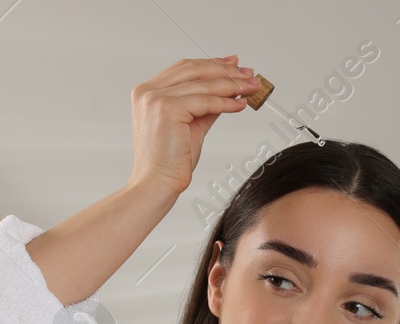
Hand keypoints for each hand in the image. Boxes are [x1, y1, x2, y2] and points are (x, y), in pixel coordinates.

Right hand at [128, 55, 257, 194]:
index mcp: (148, 92)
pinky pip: (205, 101)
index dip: (212, 64)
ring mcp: (155, 99)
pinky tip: (240, 104)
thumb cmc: (171, 161)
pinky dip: (226, 102)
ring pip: (203, 85)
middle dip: (225, 71)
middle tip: (248, 74)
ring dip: (231, 85)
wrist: (158, 184)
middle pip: (194, 70)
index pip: (185, 69)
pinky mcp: (167, 109)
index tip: (234, 64)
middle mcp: (148, 91)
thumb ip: (206, 106)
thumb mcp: (192, 126)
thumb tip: (229, 92)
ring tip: (251, 88)